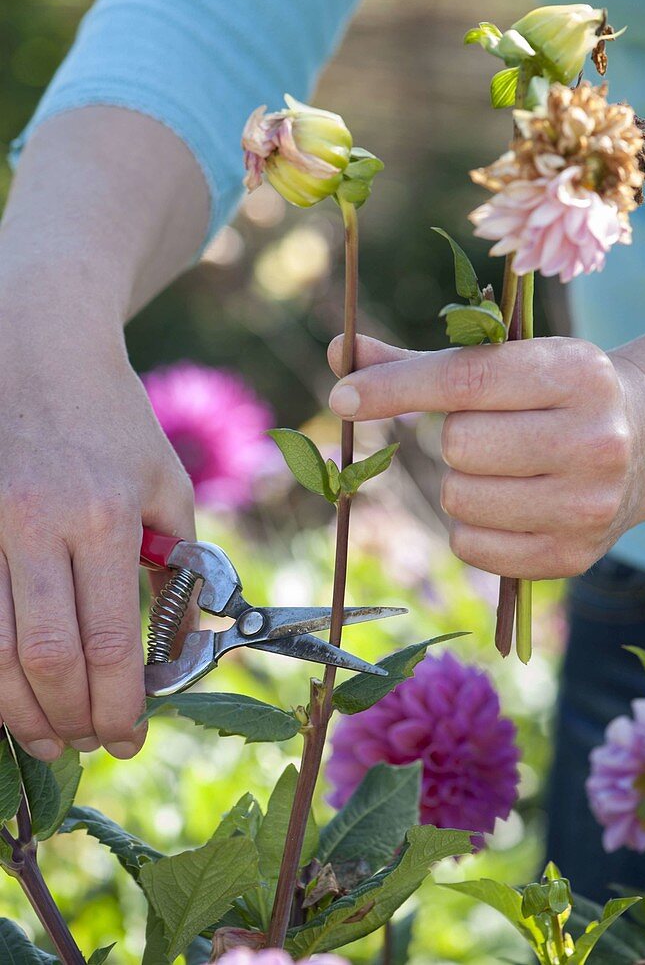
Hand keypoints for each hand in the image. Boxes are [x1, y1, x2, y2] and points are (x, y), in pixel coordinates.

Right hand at [0, 278, 194, 761]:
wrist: (37, 349)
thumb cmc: (112, 419)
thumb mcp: (163, 483)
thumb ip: (175, 566)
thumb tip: (178, 646)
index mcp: (101, 514)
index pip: (107, 640)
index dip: (119, 703)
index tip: (131, 735)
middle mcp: (35, 523)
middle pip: (44, 658)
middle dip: (71, 719)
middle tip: (90, 745)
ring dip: (20, 711)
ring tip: (49, 737)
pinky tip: (10, 691)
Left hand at [328, 335, 644, 580]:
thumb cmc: (556, 392)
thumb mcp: (508, 360)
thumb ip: (422, 361)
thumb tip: (341, 352)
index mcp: (576, 373)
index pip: (464, 381)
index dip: (395, 388)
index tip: (342, 395)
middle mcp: (594, 439)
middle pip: (459, 445)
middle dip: (455, 438)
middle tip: (491, 432)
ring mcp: (589, 504)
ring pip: (460, 500)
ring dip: (461, 484)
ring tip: (504, 468)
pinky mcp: (575, 556)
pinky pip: (473, 548)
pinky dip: (471, 528)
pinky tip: (509, 505)